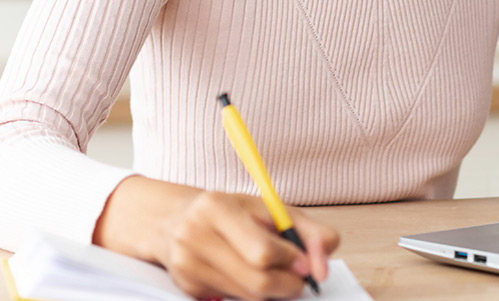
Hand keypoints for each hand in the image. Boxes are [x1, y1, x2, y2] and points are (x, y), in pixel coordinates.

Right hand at [94, 176, 339, 299]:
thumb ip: (307, 230)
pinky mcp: (186, 287)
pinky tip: (248, 276)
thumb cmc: (230, 212)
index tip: (308, 263)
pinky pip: (232, 300)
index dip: (293, 262)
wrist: (174, 220)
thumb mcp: (269, 209)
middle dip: (288, 284)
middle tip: (300, 277)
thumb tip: (324, 261)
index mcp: (216, 207)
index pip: (262, 251)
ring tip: (278, 274)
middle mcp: (195, 236)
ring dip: (273, 291)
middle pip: (256, 280)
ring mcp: (187, 265)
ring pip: (247, 296)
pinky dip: (250, 294)